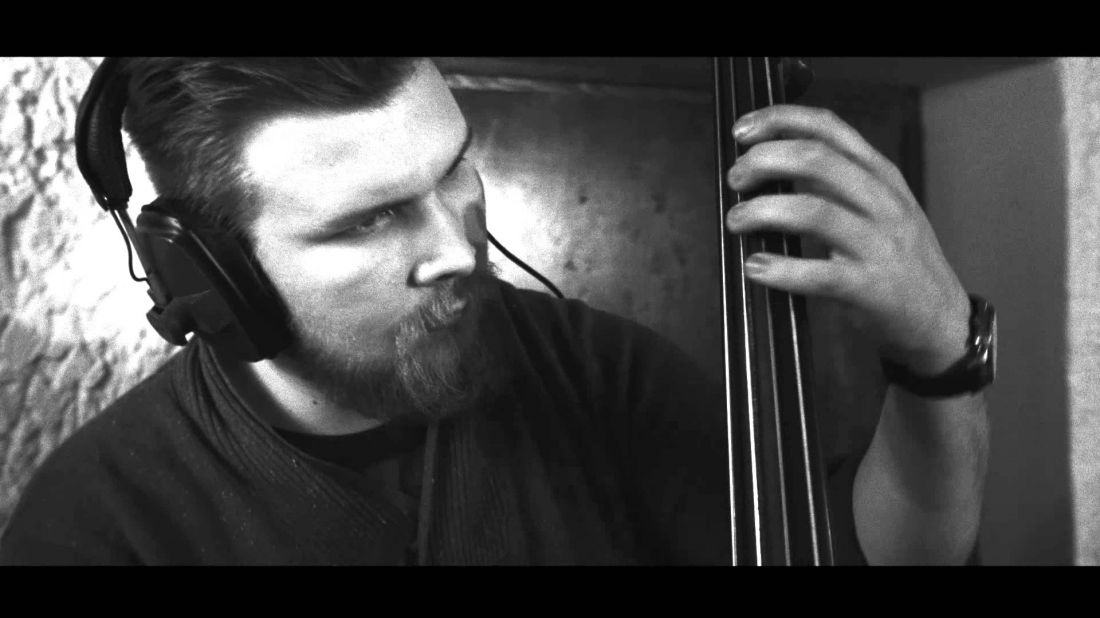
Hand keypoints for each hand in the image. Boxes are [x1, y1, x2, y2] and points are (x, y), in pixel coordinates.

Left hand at [725, 104, 969, 375]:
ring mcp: (880, 244)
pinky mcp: (872, 288)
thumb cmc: (898, 261)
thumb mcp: (877, 206)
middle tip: (735, 179)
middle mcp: (884, 201)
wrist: (941, 320)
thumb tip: (771, 164)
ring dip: (763, 212)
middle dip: (764, 162)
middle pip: (816, 161)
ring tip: (737, 221)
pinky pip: (820, 274)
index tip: (742, 131)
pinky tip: (756, 267)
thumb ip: (833, 183)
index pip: (829, 129)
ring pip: (814, 212)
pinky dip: (781, 269)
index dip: (780, 121)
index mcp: (880, 175)